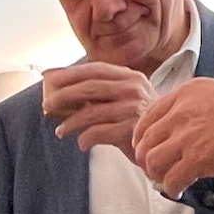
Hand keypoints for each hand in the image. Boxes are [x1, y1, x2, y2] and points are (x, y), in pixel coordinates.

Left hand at [41, 63, 156, 159]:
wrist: (166, 144)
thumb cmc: (141, 121)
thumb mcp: (128, 99)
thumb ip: (104, 92)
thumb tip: (65, 92)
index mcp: (131, 77)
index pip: (97, 69)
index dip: (73, 73)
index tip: (53, 79)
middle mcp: (133, 90)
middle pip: (90, 88)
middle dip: (64, 95)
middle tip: (47, 104)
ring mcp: (133, 110)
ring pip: (90, 112)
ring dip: (70, 123)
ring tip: (60, 131)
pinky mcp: (130, 131)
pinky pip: (97, 133)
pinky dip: (84, 138)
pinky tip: (81, 143)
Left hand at [132, 78, 213, 196]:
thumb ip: (194, 106)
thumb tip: (182, 126)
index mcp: (185, 94)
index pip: (148, 117)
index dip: (142, 137)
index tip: (146, 147)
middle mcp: (181, 113)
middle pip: (145, 141)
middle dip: (146, 158)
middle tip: (154, 168)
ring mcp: (188, 136)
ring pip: (152, 161)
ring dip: (156, 174)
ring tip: (166, 180)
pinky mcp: (198, 159)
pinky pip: (172, 179)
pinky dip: (172, 188)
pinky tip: (179, 190)